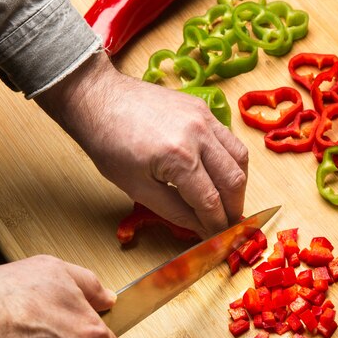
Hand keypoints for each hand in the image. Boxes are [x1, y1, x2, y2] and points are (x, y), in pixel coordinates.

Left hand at [36, 52, 248, 237]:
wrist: (97, 98)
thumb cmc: (108, 143)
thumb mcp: (137, 188)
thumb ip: (174, 211)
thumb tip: (201, 227)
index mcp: (179, 158)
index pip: (210, 201)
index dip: (216, 225)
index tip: (218, 238)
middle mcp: (199, 134)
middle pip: (234, 180)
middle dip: (234, 207)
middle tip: (227, 223)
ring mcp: (204, 117)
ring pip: (240, 156)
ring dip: (238, 183)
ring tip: (228, 199)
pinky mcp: (203, 107)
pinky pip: (229, 138)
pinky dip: (230, 159)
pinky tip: (219, 172)